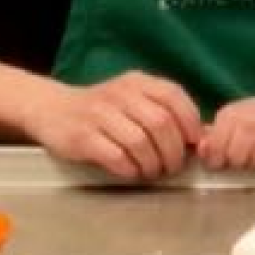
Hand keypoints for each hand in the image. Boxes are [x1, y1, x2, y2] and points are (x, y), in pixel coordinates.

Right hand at [23, 71, 202, 181]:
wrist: (52, 109)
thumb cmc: (102, 110)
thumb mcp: (132, 100)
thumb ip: (163, 111)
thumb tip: (202, 137)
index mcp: (137, 82)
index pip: (173, 96)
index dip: (190, 122)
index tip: (194, 144)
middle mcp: (120, 93)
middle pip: (160, 123)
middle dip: (173, 151)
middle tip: (172, 167)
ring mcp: (99, 114)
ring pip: (140, 142)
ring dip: (152, 164)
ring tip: (152, 172)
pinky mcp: (82, 137)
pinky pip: (116, 156)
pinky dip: (130, 169)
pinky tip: (131, 172)